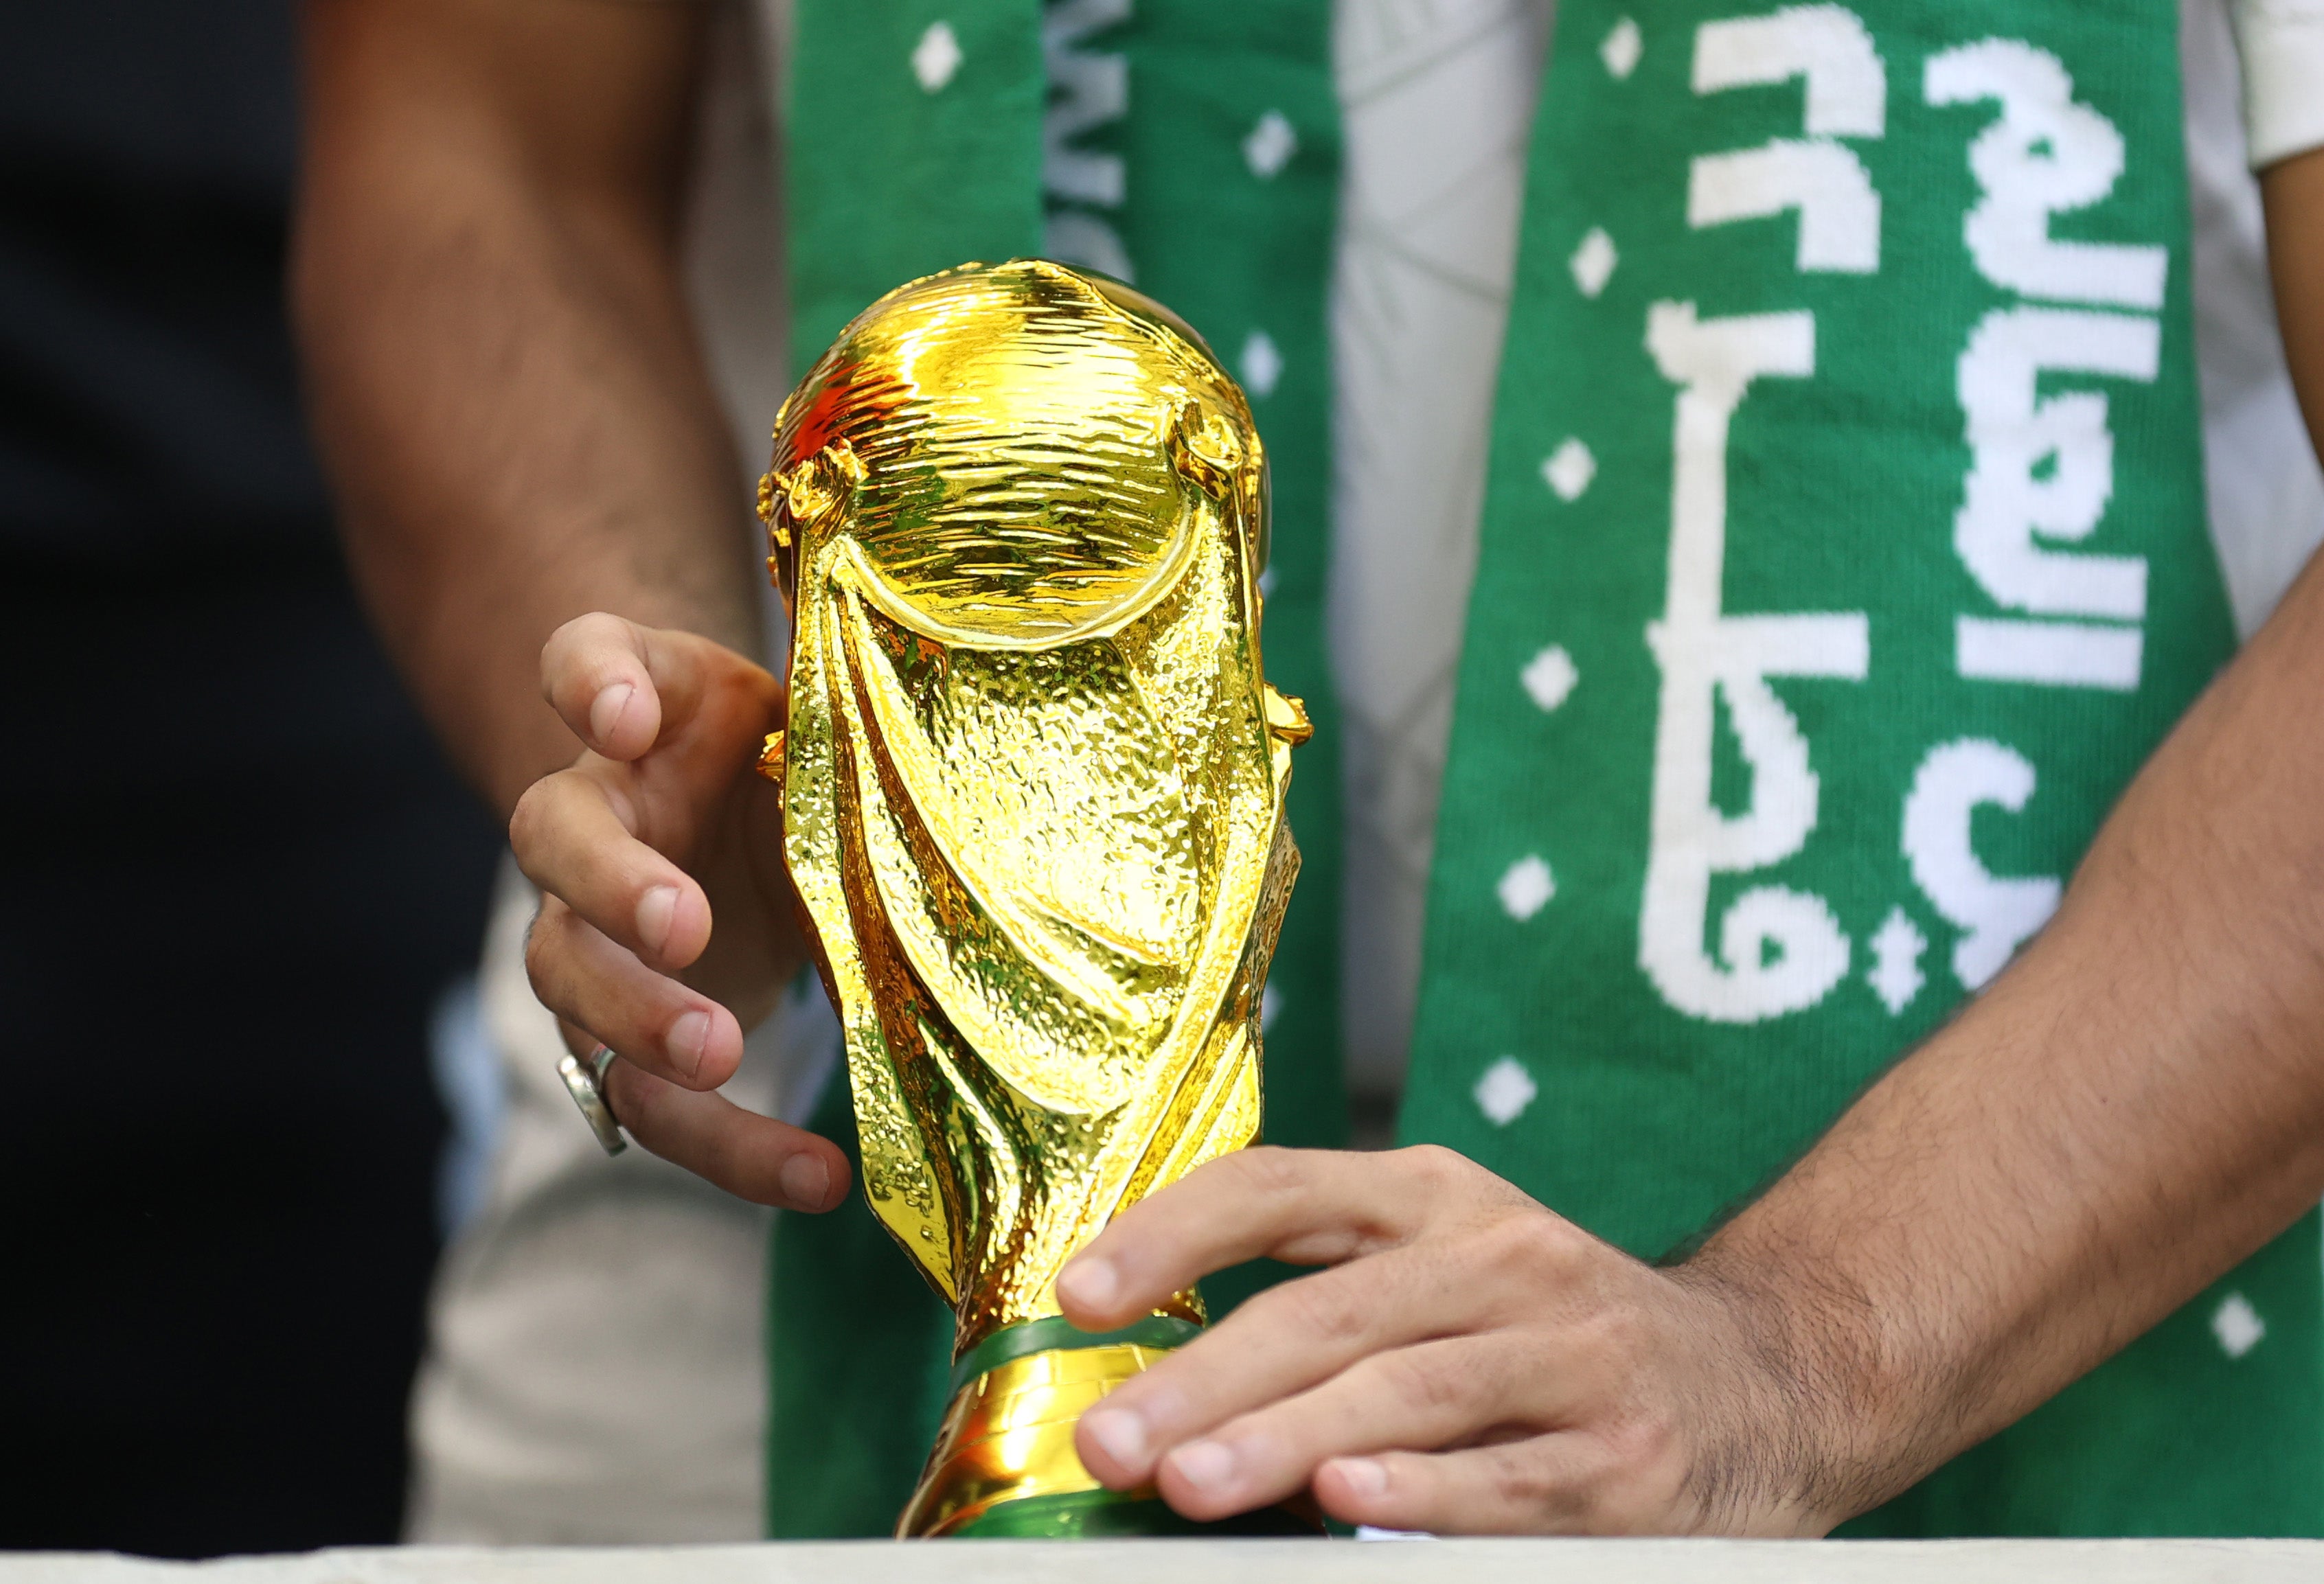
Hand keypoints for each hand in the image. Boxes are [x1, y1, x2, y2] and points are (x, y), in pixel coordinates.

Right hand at [510, 613, 847, 1211]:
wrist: (742, 820)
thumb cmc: (793, 756)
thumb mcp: (827, 729)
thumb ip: (860, 752)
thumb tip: (987, 817)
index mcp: (645, 709)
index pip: (583, 658)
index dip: (592, 682)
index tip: (623, 716)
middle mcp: (590, 810)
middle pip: (553, 836)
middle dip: (612, 886)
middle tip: (684, 926)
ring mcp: (588, 923)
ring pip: (569, 977)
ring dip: (638, 1020)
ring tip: (720, 1054)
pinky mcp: (620, 1028)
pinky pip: (647, 1096)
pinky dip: (729, 1143)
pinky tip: (817, 1176)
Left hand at [1054, 1146, 1830, 1535]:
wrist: (1768, 1375)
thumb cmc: (1553, 1326)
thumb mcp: (1445, 1266)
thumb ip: (1319, 1294)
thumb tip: (1152, 1374)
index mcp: (1434, 1196)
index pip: (1280, 1189)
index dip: (1171, 1234)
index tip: (1079, 1293)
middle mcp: (1500, 1255)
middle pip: (1329, 1308)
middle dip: (1207, 1377)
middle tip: (1111, 1437)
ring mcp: (1571, 1353)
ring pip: (1407, 1390)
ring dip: (1287, 1439)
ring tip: (1190, 1484)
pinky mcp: (1626, 1457)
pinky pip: (1512, 1477)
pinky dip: (1427, 1493)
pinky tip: (1347, 1504)